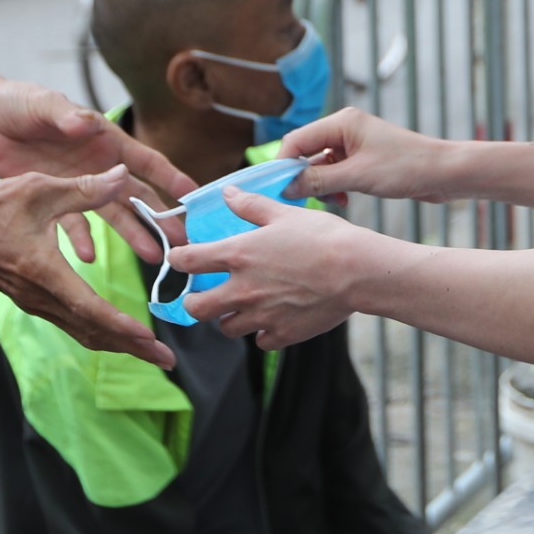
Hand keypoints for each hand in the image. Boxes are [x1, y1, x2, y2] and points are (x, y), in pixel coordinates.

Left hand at [0, 82, 196, 263]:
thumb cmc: (20, 102)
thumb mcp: (43, 104)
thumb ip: (66, 116)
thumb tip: (86, 126)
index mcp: (105, 140)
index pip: (146, 161)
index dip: (171, 177)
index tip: (194, 196)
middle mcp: (98, 166)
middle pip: (137, 196)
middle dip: (161, 218)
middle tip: (183, 241)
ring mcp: (76, 185)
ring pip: (111, 215)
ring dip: (131, 235)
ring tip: (152, 257)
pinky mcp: (51, 199)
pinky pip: (70, 224)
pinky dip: (80, 240)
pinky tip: (87, 258)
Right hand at [0, 166, 175, 368]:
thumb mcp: (39, 189)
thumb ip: (85, 189)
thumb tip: (123, 175)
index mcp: (46, 273)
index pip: (92, 309)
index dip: (123, 326)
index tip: (151, 339)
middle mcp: (42, 297)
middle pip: (93, 332)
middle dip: (132, 348)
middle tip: (167, 362)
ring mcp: (36, 302)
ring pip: (83, 332)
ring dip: (118, 344)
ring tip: (150, 353)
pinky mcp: (33, 300)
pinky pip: (72, 323)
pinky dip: (99, 331)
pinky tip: (116, 332)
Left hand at [175, 187, 374, 348]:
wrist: (356, 271)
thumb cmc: (323, 237)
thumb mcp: (284, 213)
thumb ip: (250, 205)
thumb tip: (228, 193)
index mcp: (238, 255)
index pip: (187, 261)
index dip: (178, 259)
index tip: (181, 258)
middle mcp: (242, 289)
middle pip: (196, 308)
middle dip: (195, 302)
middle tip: (207, 294)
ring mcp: (260, 315)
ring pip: (226, 328)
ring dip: (229, 318)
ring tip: (244, 306)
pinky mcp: (281, 334)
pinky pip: (260, 340)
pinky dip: (263, 332)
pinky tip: (274, 317)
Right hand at [281, 108, 449, 202]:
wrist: (444, 173)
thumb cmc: (406, 168)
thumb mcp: (357, 177)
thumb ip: (319, 181)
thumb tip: (286, 187)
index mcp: (342, 122)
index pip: (297, 140)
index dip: (283, 164)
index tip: (278, 190)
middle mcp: (345, 128)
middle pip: (306, 152)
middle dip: (303, 177)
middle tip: (301, 201)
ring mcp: (354, 144)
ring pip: (320, 165)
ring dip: (321, 186)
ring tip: (333, 202)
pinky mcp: (363, 159)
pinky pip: (336, 172)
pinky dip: (334, 187)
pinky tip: (343, 201)